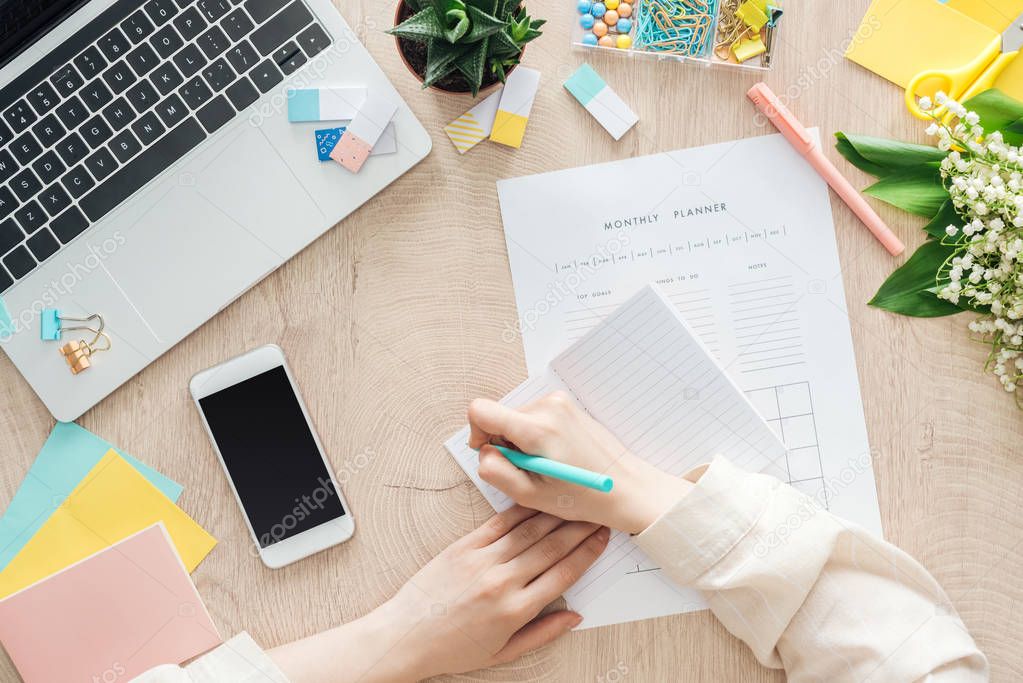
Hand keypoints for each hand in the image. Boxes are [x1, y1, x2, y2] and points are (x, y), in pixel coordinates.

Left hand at [269, 506, 608, 682]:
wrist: (407, 636)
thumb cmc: (454, 648)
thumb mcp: (503, 653)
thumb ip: (543, 633)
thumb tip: (575, 616)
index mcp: (516, 611)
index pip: (564, 574)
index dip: (588, 553)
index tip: (603, 538)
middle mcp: (502, 582)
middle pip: (552, 547)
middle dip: (579, 529)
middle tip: (598, 513)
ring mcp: (482, 561)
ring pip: (529, 530)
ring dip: (556, 514)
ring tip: (575, 502)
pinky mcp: (464, 547)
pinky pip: (499, 523)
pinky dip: (521, 510)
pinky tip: (537, 501)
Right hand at [468, 392, 692, 534]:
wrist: (627, 487)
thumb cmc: (583, 496)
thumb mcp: (531, 495)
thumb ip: (496, 471)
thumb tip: (483, 451)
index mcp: (536, 428)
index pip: (480, 410)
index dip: (477, 433)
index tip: (490, 453)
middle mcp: (547, 406)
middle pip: (500, 416)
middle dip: (505, 443)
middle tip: (530, 470)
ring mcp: (559, 401)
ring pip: (517, 417)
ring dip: (522, 441)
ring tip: (547, 465)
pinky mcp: (567, 403)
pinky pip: (534, 415)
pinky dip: (536, 435)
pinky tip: (557, 455)